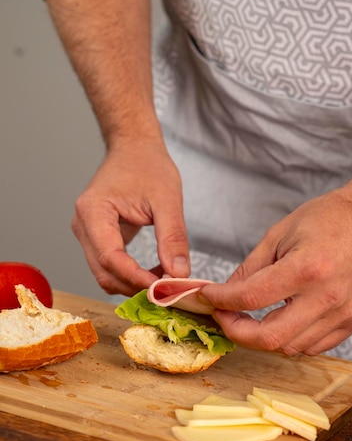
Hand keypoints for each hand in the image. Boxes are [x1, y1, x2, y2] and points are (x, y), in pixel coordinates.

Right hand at [72, 138, 189, 295]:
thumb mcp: (167, 199)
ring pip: (105, 275)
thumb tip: (179, 274)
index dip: (137, 278)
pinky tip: (155, 273)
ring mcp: (87, 234)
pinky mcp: (97, 239)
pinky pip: (110, 267)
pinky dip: (131, 276)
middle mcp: (83, 226)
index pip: (110, 258)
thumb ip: (173, 238)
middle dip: (136, 287)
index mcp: (93, 212)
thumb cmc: (147, 165)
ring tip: (165, 282)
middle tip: (168, 291)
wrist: (134, 148)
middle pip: (104, 273)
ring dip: (134, 285)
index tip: (164, 288)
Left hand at [201, 187, 351, 355]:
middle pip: (270, 338)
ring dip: (263, 337)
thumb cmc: (332, 217)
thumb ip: (252, 267)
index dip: (221, 301)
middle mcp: (328, 297)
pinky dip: (290, 339)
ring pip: (291, 347)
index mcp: (307, 268)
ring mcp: (344, 314)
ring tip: (250, 317)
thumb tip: (226, 292)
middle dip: (237, 332)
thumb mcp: (282, 232)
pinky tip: (282, 320)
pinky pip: (313, 346)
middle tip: (224, 317)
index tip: (208, 297)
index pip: (251, 298)